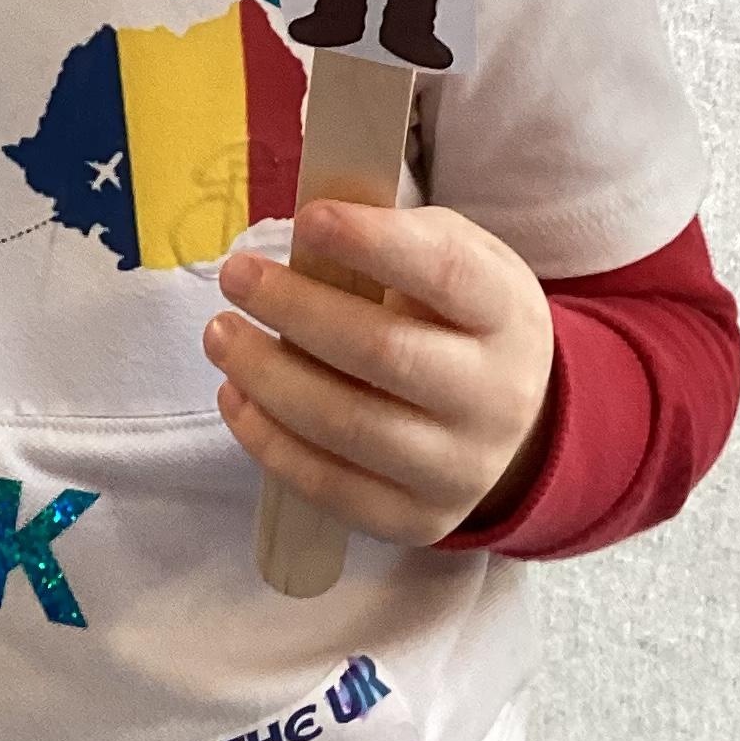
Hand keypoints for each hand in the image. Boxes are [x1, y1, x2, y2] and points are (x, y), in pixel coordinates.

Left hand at [205, 202, 554, 544]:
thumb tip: (308, 227)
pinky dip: (270, 442)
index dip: (372, 243)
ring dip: (267, 376)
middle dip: (297, 310)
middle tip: (236, 275)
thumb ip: (395, 240)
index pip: (444, 273)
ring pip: (348, 426)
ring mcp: (459, 467)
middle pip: (385, 354)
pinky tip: (235, 396)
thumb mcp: (458, 261)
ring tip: (221, 335)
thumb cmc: (461, 319)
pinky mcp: (418, 521)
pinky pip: (330, 487)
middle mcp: (495, 396)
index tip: (307, 219)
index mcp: (507, 313)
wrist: (518, 425)